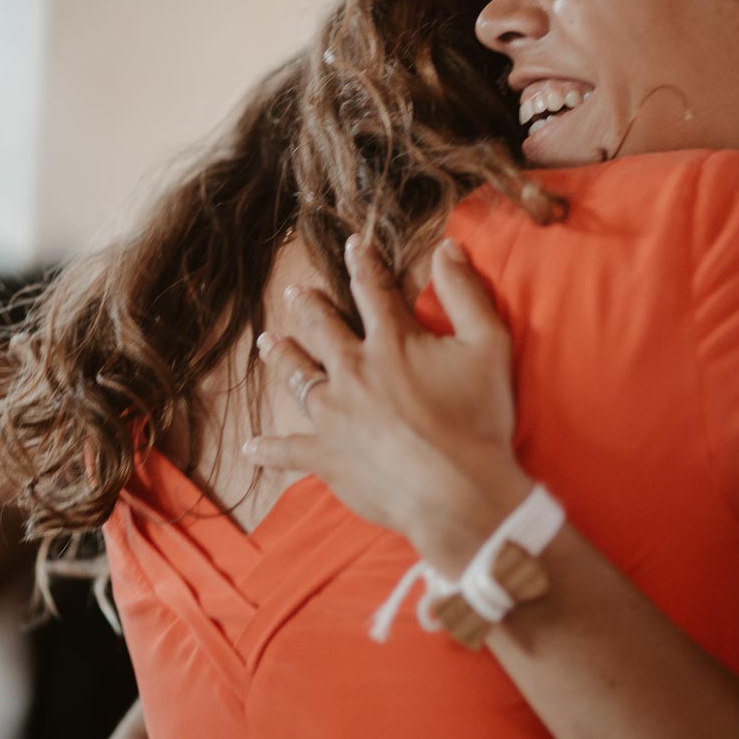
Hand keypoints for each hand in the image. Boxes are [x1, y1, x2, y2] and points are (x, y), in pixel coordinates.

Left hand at [245, 234, 530, 573]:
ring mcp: (334, 415)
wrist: (458, 494)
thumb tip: (446, 248)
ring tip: (268, 342)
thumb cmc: (478, 421)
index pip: (373, 291)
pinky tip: (250, 448)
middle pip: (323, 329)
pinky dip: (268, 449)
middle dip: (309, 307)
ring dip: (282, 357)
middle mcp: (353, 371)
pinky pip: (288, 451)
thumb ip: (465, 294)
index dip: (363, 264)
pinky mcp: (326, 457)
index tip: (352, 244)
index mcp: (392, 342)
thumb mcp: (488, 346)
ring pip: (298, 377)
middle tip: (294, 294)